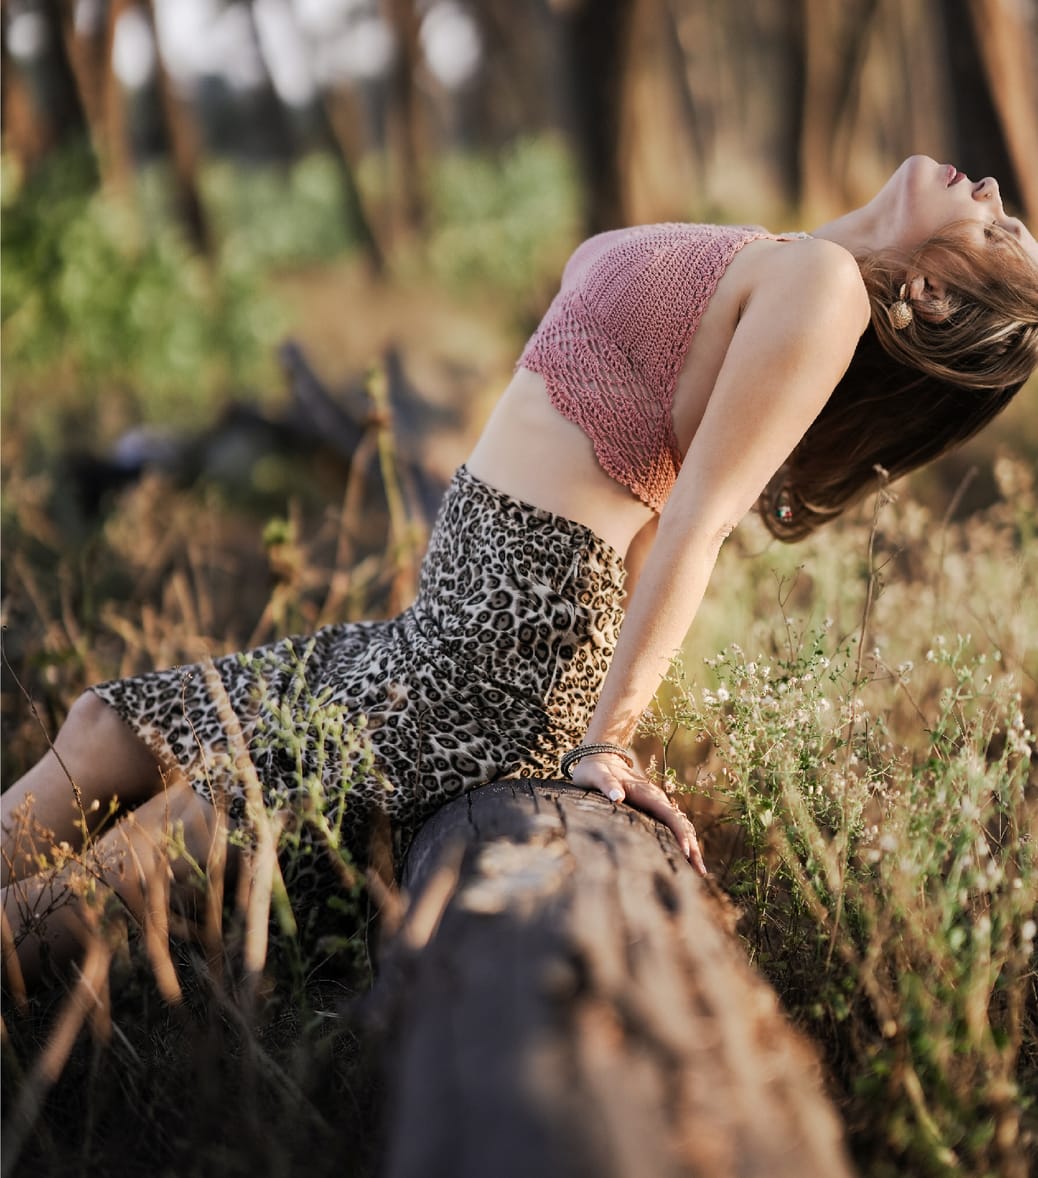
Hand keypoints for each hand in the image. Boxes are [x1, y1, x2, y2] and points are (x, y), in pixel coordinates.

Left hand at [569, 753, 706, 876]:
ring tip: (698, 871)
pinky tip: (685, 857)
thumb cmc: (595, 770)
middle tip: (700, 872)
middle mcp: (657, 798)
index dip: (679, 834)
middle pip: (681, 823)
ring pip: (680, 825)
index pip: (669, 815)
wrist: (600, 758)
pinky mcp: (653, 809)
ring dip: (690, 846)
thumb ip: (607, 784)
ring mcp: (657, 803)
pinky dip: (682, 840)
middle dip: (692, 846)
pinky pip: (673, 825)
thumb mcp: (595, 775)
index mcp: (646, 793)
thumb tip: (618, 796)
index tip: (685, 853)